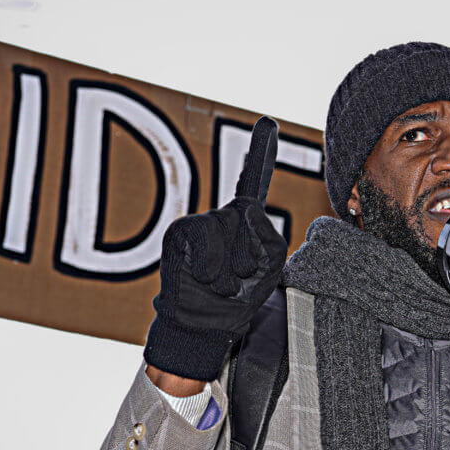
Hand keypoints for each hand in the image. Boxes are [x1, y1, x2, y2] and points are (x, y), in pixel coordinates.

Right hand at [143, 117, 286, 380]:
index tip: (268, 122)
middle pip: (248, 213)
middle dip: (250, 253)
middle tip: (237, 279)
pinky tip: (205, 279)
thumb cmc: (237, 299)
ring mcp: (199, 223)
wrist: (205, 327)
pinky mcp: (180, 233)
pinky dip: (212, 264)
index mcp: (246, 223)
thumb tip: (246, 207)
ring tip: (221, 284)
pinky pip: (206, 237)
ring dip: (232, 266)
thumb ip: (270, 236)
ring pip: (228, 226)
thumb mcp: (269, 269)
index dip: (261, 151)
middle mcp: (222, 216)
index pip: (254, 181)